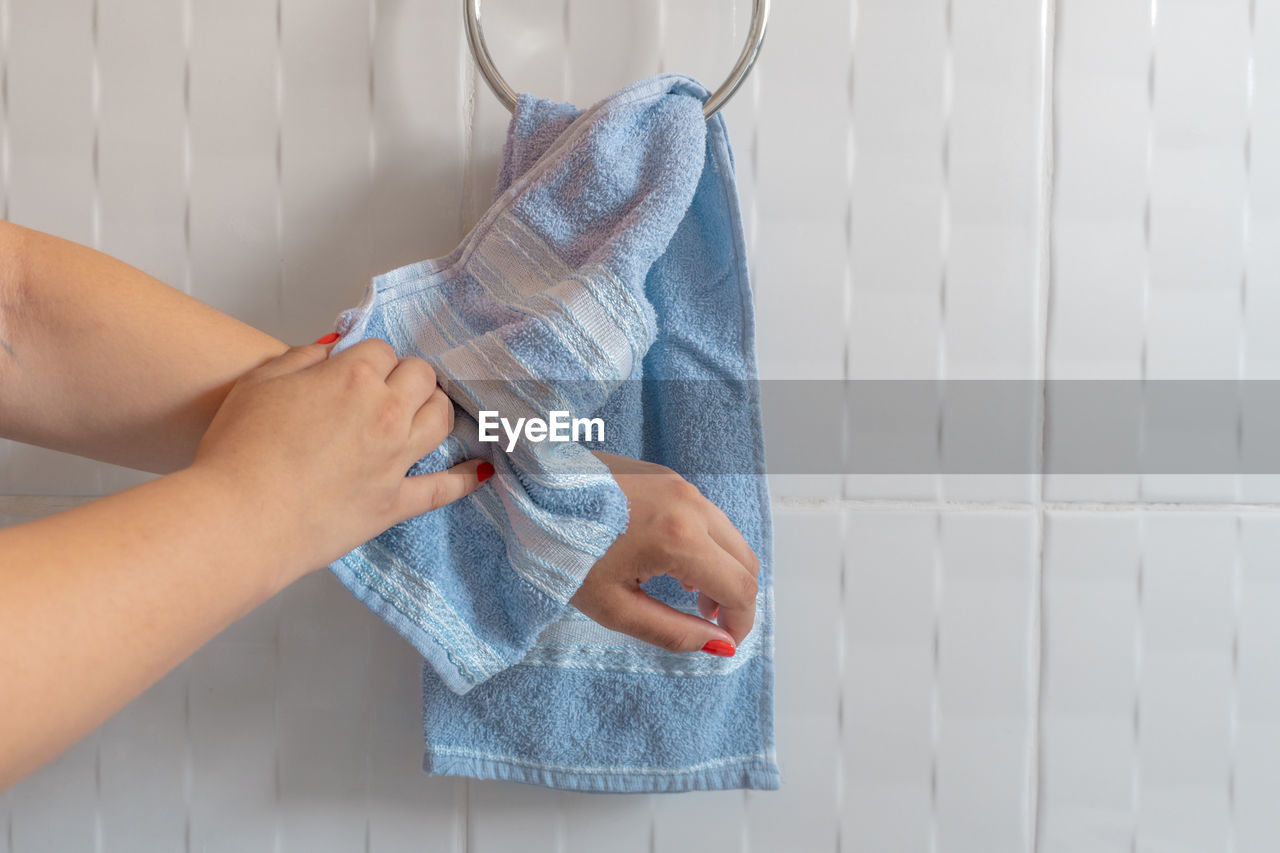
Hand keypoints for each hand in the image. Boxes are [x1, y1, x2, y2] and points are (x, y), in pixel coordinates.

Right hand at [191, 337, 491, 582]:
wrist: (238, 518)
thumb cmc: (237, 450)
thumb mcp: (259, 383)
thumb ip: (299, 359)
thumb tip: (330, 351)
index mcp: (352, 378)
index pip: (381, 350)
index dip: (367, 360)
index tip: (355, 371)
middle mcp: (385, 413)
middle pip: (421, 378)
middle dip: (407, 377)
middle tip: (391, 389)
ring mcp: (396, 460)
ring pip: (440, 420)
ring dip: (436, 409)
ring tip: (425, 411)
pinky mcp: (396, 503)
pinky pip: (445, 487)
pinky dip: (466, 477)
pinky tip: (481, 469)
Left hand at [570, 451, 759, 655]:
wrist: (527, 492)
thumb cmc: (560, 550)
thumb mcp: (613, 606)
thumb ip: (673, 631)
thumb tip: (718, 646)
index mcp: (679, 538)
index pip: (740, 588)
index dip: (740, 623)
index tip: (724, 642)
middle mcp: (690, 504)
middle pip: (745, 559)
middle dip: (735, 597)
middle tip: (705, 620)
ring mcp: (680, 484)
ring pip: (728, 535)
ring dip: (720, 569)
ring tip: (685, 593)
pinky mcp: (667, 475)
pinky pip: (705, 515)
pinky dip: (705, 544)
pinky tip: (671, 561)